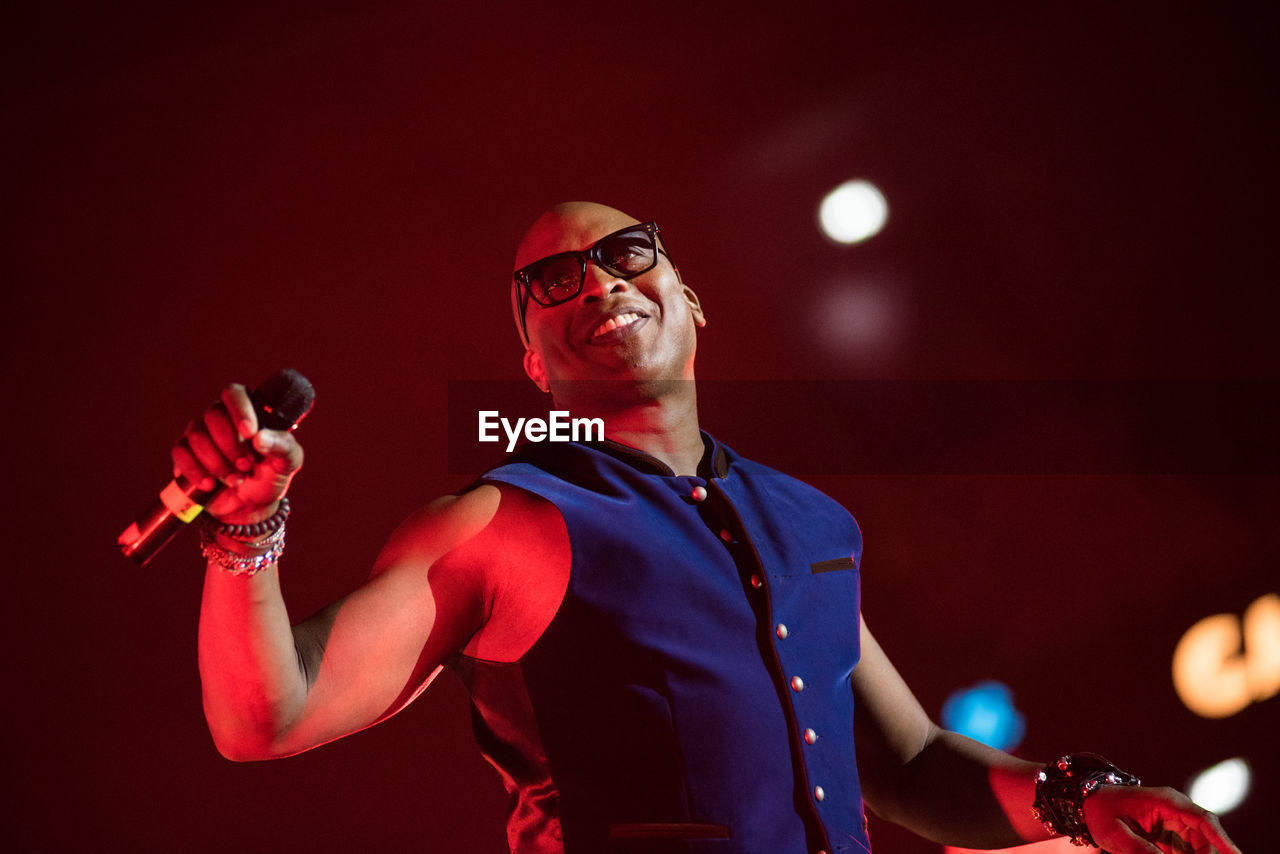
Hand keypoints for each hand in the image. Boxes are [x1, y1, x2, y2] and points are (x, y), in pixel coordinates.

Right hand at [170, 383, 304, 523]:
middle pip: (214, 415)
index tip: (249, 433)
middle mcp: (220, 416)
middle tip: (246, 466)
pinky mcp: (184, 453)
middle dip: (231, 445)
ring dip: (218, 463)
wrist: (248, 506)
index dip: (240, 410)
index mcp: (248, 410)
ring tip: (235, 480)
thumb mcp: (287, 463)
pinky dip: (195, 471)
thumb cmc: (269, 476)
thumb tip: (260, 438)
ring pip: (197, 436)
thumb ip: (283, 446)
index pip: (234, 393)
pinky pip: (180, 452)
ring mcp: (199, 433)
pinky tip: (210, 484)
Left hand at [1085, 784, 1241, 853]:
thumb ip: (1141, 850)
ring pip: (1198, 847)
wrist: (1088, 803)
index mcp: (1166, 801)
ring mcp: (1174, 821)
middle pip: (1205, 837)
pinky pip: (1185, 851)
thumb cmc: (1101, 812)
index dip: (1222, 840)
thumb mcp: (1116, 835)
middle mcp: (1176, 809)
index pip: (1202, 819)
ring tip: (1162, 853)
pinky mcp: (1169, 834)